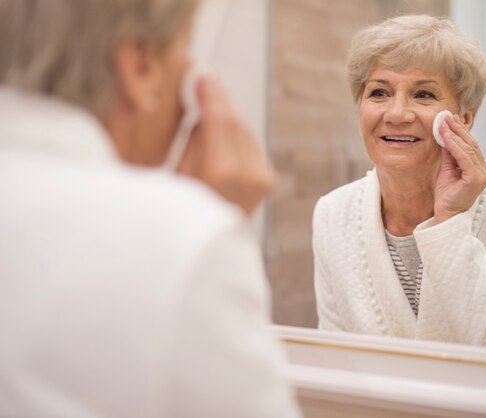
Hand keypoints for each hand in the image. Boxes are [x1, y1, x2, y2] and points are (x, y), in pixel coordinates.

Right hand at [177, 75, 275, 215]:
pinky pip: (251, 145)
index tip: (203, 76)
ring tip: (210, 107)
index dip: (212, 95)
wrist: (210, 246)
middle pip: (235, 122)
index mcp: (220, 174)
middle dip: (220, 100)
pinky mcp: (268, 181)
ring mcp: (261, 179)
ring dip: (228, 117)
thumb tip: (203, 109)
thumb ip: (193, 139)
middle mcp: (247, 176)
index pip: (219, 120)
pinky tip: (222, 134)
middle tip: (207, 81)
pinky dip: (237, 135)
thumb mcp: (177, 175)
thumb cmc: (183, 211)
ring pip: (245, 131)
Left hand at [433, 114, 485, 223]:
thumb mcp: (448, 168)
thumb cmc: (447, 194)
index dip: (461, 131)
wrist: (446, 214)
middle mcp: (485, 171)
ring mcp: (483, 175)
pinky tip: (445, 136)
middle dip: (458, 128)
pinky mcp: (476, 179)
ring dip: (454, 134)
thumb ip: (450, 153)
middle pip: (472, 144)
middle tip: (446, 115)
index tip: (450, 118)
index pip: (471, 146)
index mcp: (480, 168)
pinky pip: (464, 157)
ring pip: (468, 149)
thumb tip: (446, 133)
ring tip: (443, 122)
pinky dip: (454, 145)